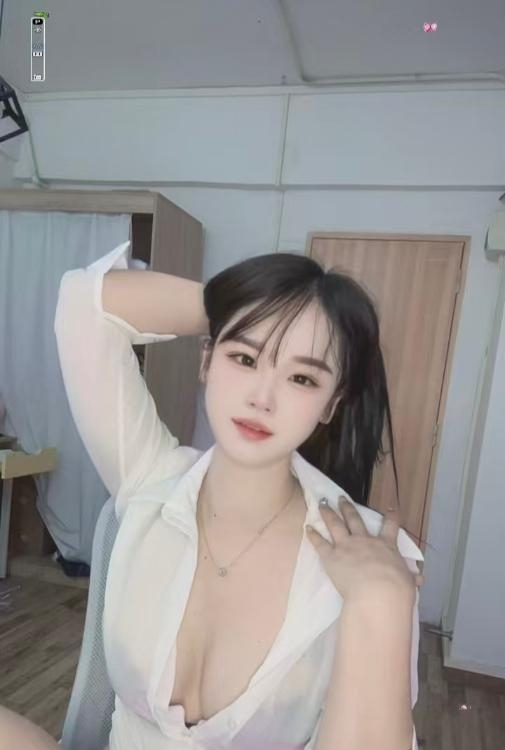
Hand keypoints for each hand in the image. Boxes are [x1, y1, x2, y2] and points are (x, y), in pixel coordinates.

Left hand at [306, 496, 423, 605]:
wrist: (378, 594)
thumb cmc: (396, 590)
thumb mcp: (407, 582)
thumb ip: (410, 577)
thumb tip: (419, 579)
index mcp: (386, 546)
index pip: (390, 526)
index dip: (391, 516)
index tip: (391, 507)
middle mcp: (365, 541)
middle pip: (355, 519)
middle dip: (347, 507)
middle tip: (341, 497)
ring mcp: (347, 546)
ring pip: (336, 524)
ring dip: (328, 513)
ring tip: (322, 503)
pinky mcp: (332, 556)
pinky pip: (320, 543)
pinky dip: (313, 535)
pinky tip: (308, 527)